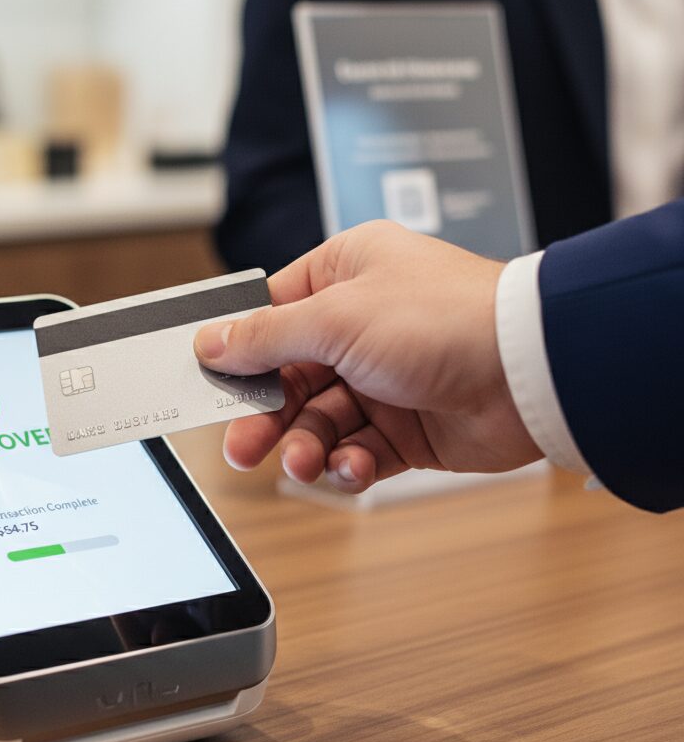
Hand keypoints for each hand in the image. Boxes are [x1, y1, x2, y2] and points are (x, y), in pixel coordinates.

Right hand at [193, 221, 541, 493]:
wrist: (532, 374)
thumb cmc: (446, 319)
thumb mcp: (335, 318)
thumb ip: (266, 336)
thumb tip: (212, 342)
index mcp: (346, 275)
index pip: (273, 313)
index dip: (240, 351)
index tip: (209, 382)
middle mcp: (364, 325)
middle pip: (290, 377)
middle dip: (266, 416)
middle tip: (241, 447)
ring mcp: (386, 378)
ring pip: (320, 422)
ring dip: (305, 446)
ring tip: (301, 462)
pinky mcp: (408, 428)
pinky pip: (359, 452)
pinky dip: (350, 465)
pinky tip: (352, 466)